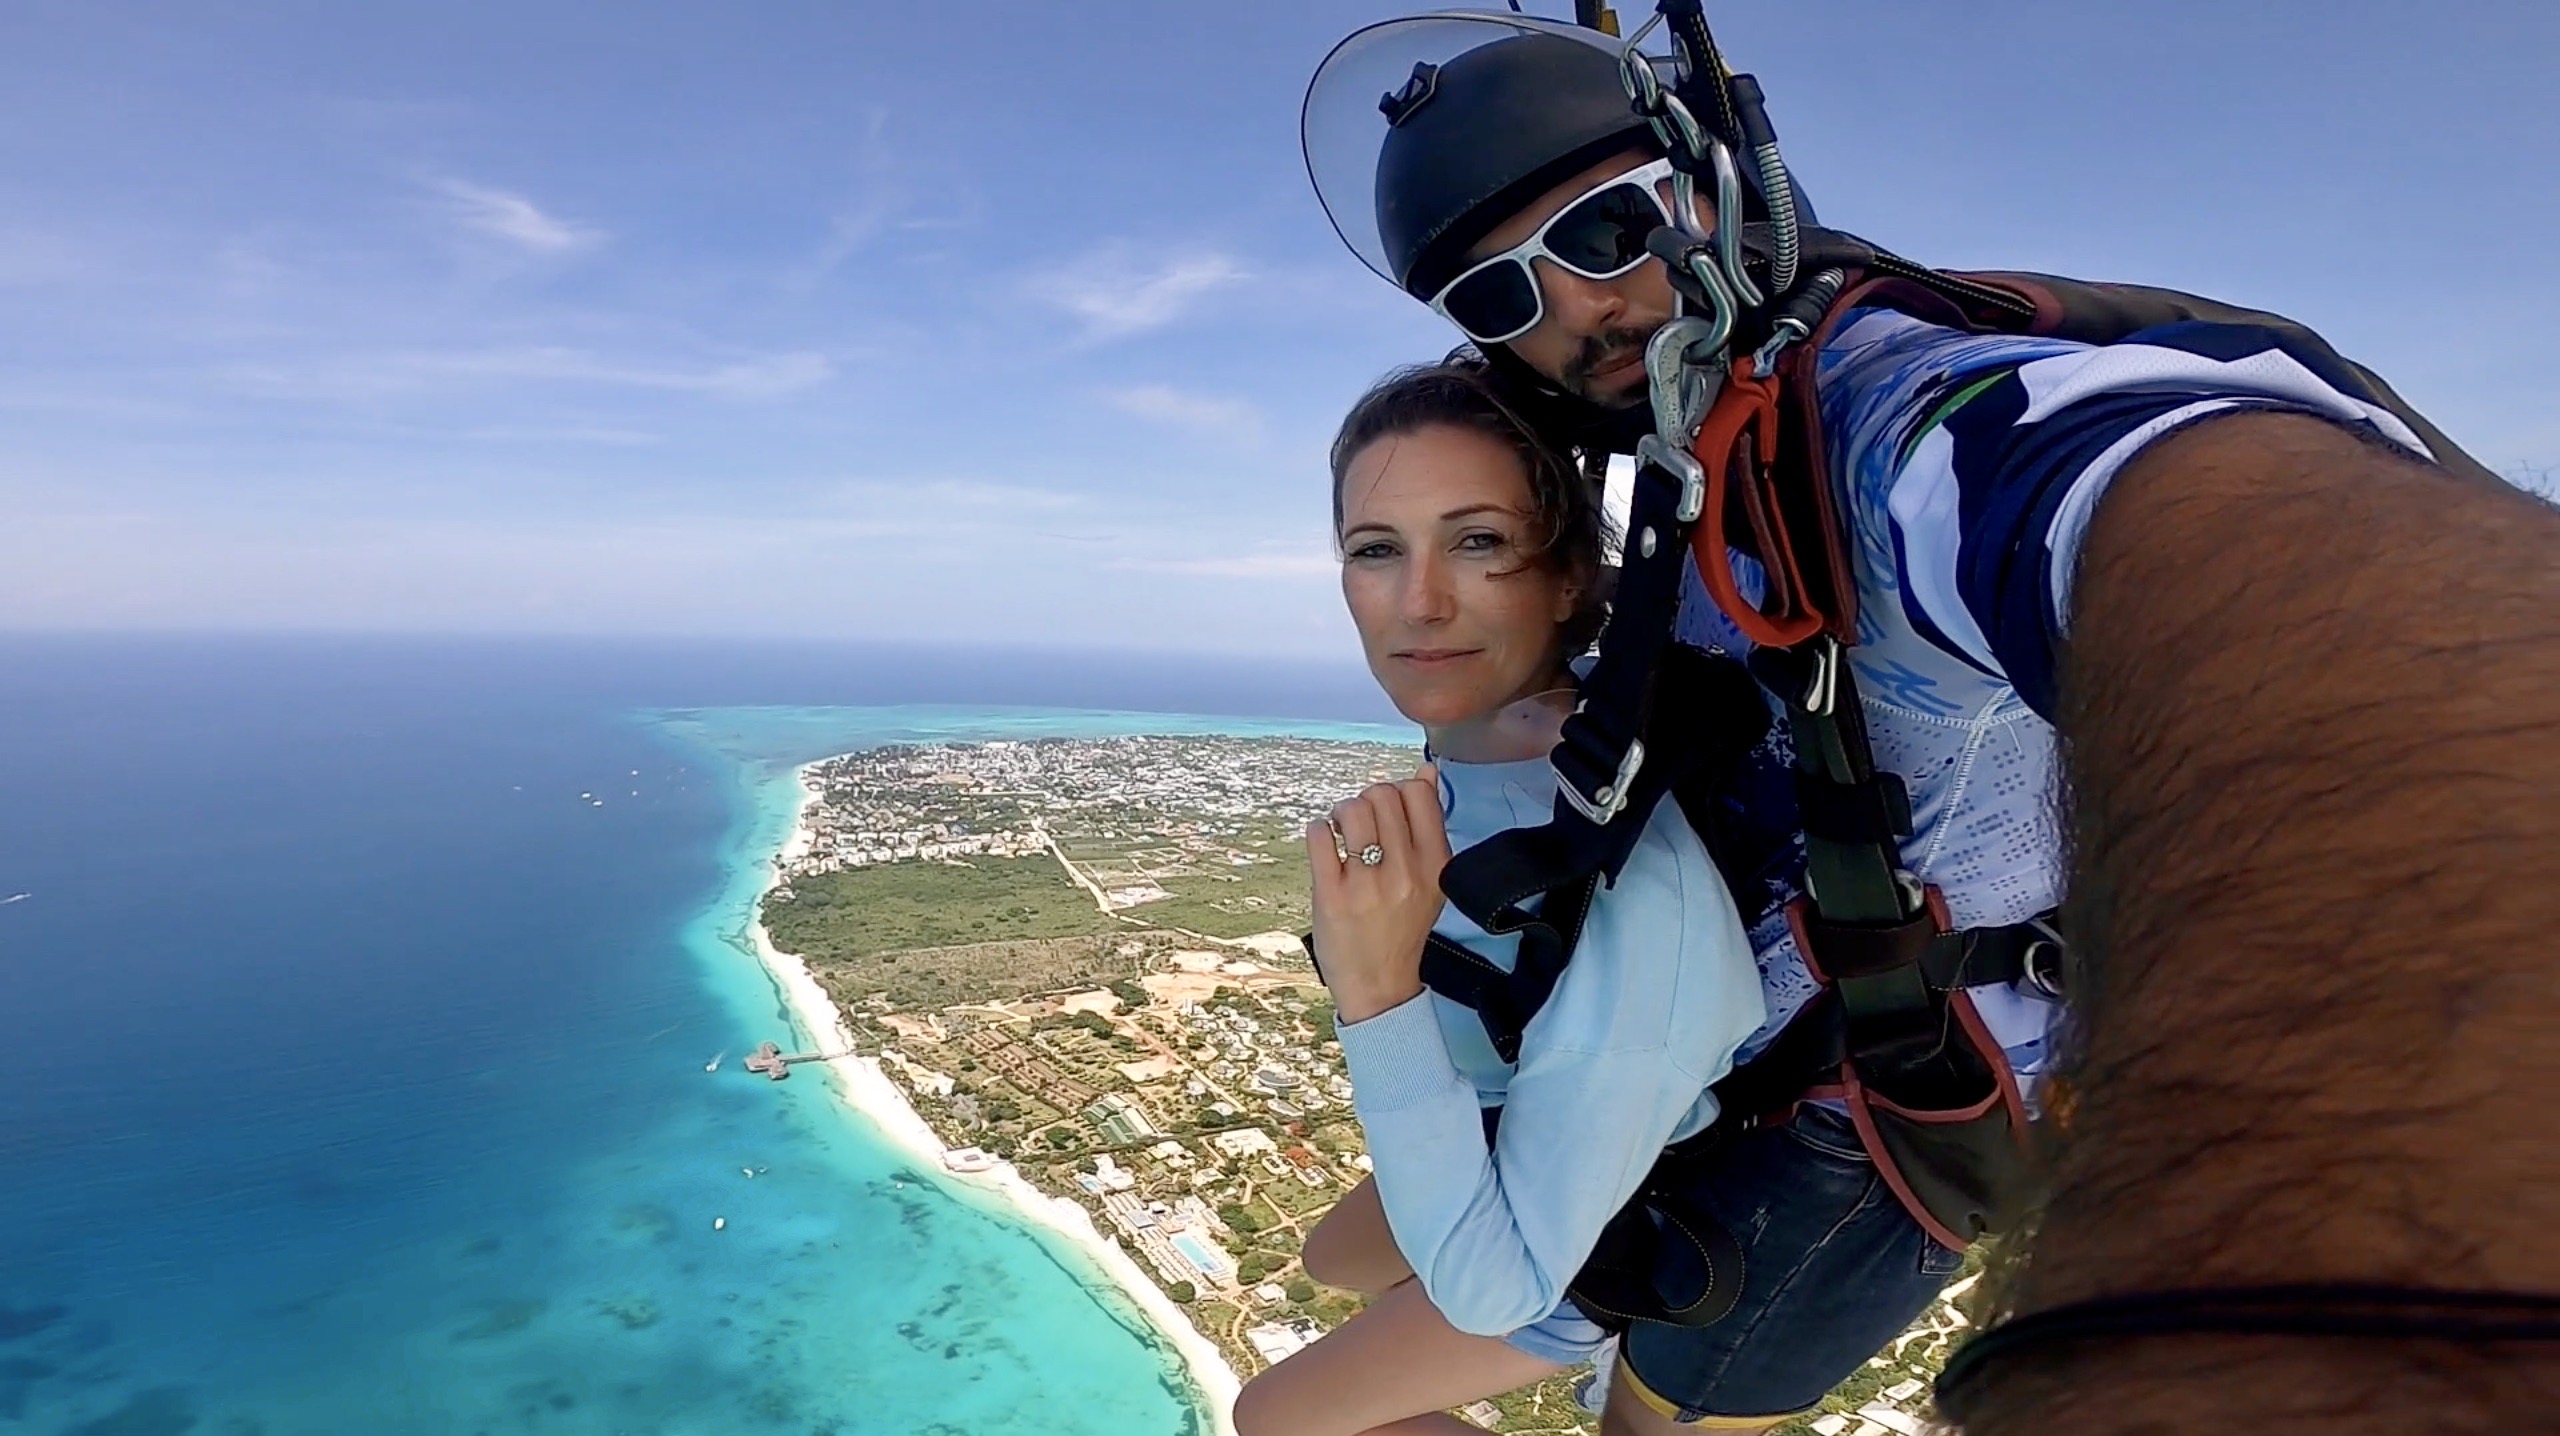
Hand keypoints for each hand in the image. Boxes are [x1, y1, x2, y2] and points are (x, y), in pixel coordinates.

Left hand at [1305, 765, 1448, 1024]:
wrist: (1380, 984)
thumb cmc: (1402, 926)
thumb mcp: (1430, 879)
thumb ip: (1428, 826)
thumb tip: (1426, 772)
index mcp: (1435, 864)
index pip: (1418, 792)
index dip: (1398, 792)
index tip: (1388, 814)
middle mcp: (1405, 872)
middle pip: (1381, 794)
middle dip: (1366, 801)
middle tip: (1360, 825)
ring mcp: (1367, 885)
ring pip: (1351, 809)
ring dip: (1341, 814)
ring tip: (1342, 834)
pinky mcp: (1331, 896)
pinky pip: (1319, 835)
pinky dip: (1318, 831)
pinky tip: (1325, 846)